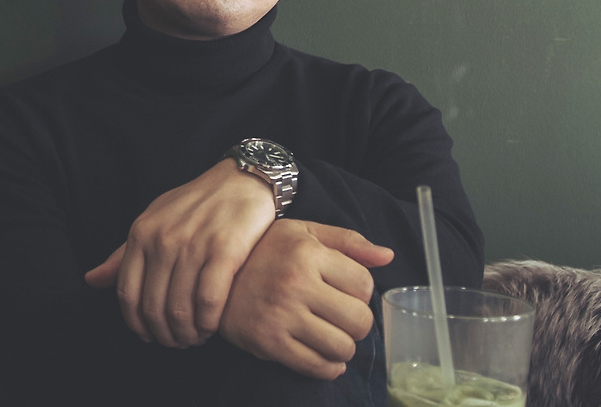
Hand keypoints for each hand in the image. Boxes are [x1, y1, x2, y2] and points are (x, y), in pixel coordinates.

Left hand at [84, 159, 275, 347]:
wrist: (241, 179)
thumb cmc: (195, 204)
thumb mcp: (153, 221)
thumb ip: (123, 255)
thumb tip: (90, 281)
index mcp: (141, 233)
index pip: (127, 294)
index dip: (136, 324)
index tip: (149, 337)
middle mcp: (163, 240)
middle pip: (153, 308)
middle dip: (164, 336)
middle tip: (177, 343)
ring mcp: (193, 245)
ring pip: (180, 310)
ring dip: (187, 335)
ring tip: (195, 338)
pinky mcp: (224, 251)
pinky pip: (209, 301)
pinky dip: (208, 323)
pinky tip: (211, 327)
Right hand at [218, 219, 393, 379]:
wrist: (213, 278)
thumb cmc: (264, 252)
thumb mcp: (302, 233)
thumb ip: (347, 241)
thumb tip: (387, 256)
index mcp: (307, 253)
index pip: (364, 284)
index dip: (360, 292)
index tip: (344, 292)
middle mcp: (295, 283)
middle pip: (359, 320)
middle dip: (357, 323)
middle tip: (342, 319)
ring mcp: (282, 315)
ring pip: (342, 347)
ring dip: (343, 346)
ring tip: (331, 335)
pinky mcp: (269, 342)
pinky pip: (317, 367)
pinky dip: (328, 368)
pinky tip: (322, 355)